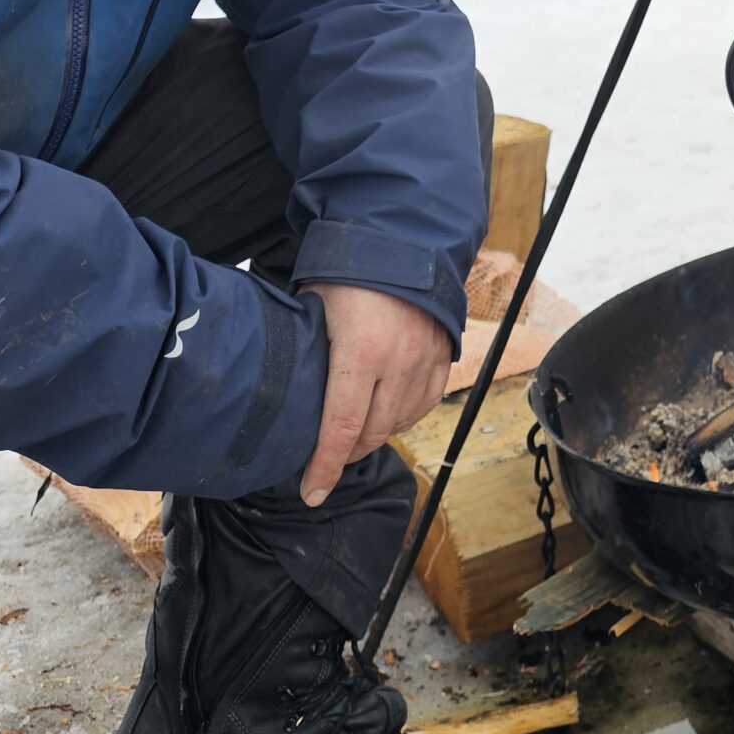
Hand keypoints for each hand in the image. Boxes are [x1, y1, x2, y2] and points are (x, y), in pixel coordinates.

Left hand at [300, 285, 454, 506]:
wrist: (402, 242)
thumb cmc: (348, 274)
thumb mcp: (315, 311)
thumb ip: (310, 355)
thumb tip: (290, 394)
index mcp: (361, 352)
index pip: (341, 428)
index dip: (325, 467)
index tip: (312, 492)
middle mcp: (399, 362)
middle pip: (370, 433)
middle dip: (345, 454)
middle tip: (324, 459)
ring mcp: (426, 361)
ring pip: (398, 423)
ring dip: (372, 438)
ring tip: (350, 437)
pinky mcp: (444, 357)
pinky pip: (423, 405)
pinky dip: (401, 419)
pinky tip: (384, 417)